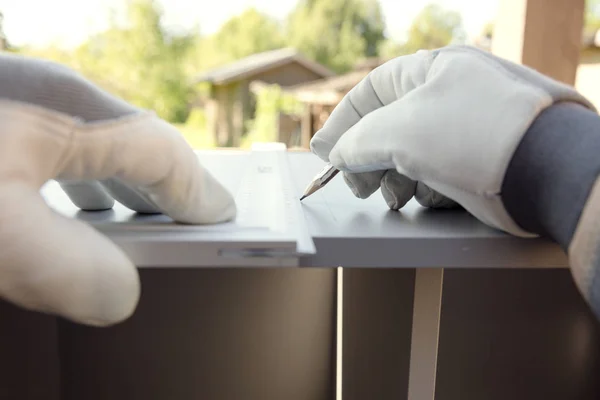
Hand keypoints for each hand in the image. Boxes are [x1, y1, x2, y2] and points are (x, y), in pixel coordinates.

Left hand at [0, 53, 235, 325]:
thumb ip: (66, 267)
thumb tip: (119, 293)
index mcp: (66, 107)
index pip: (161, 152)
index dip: (199, 192)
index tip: (222, 219)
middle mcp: (49, 93)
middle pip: (136, 141)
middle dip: (167, 189)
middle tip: (188, 226)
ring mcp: (22, 97)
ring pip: (97, 141)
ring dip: (124, 184)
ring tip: (134, 222)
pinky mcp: (2, 112)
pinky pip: (62, 143)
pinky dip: (84, 178)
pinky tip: (67, 202)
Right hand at [310, 45, 593, 236]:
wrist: (545, 172)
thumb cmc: (473, 137)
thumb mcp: (397, 131)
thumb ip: (356, 140)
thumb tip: (337, 152)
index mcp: (433, 70)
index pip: (371, 91)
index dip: (343, 121)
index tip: (326, 152)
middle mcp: (451, 96)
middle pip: (389, 128)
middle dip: (370, 159)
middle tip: (359, 185)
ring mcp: (467, 130)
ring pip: (412, 156)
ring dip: (398, 179)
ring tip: (397, 195)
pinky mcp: (480, 162)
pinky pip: (438, 173)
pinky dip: (429, 188)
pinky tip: (435, 195)